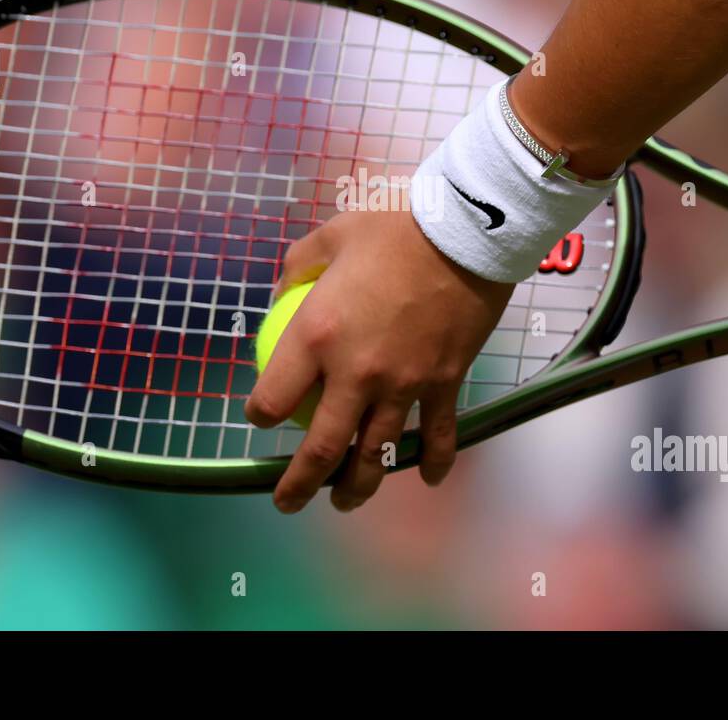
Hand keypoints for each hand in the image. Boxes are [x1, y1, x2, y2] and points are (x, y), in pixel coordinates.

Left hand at [245, 207, 513, 513]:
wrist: (466, 231)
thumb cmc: (393, 227)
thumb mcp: (330, 236)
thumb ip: (297, 267)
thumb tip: (281, 294)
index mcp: (316, 335)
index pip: (273, 398)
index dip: (261, 414)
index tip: (262, 417)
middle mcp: (355, 372)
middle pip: (321, 450)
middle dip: (298, 486)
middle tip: (286, 501)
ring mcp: (402, 385)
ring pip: (375, 456)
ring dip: (356, 488)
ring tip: (344, 501)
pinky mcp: (443, 384)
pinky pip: (436, 436)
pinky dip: (432, 463)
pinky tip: (427, 479)